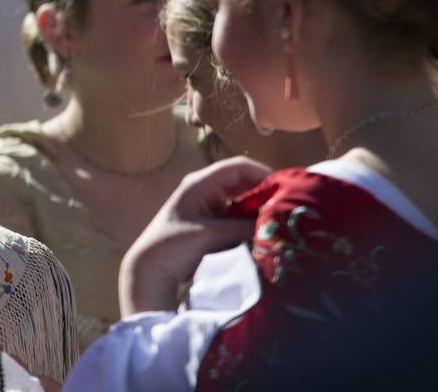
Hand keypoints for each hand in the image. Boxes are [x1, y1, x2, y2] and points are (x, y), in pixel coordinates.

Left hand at [119, 156, 270, 315]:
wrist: (150, 270)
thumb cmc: (173, 245)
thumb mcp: (210, 234)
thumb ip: (243, 227)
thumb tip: (275, 225)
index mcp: (201, 183)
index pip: (238, 167)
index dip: (263, 174)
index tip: (284, 189)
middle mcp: (206, 190)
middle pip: (243, 183)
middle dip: (264, 194)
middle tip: (287, 208)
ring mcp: (209, 207)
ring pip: (242, 202)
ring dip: (258, 211)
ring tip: (279, 222)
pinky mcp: (211, 224)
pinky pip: (237, 218)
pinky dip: (250, 223)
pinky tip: (263, 233)